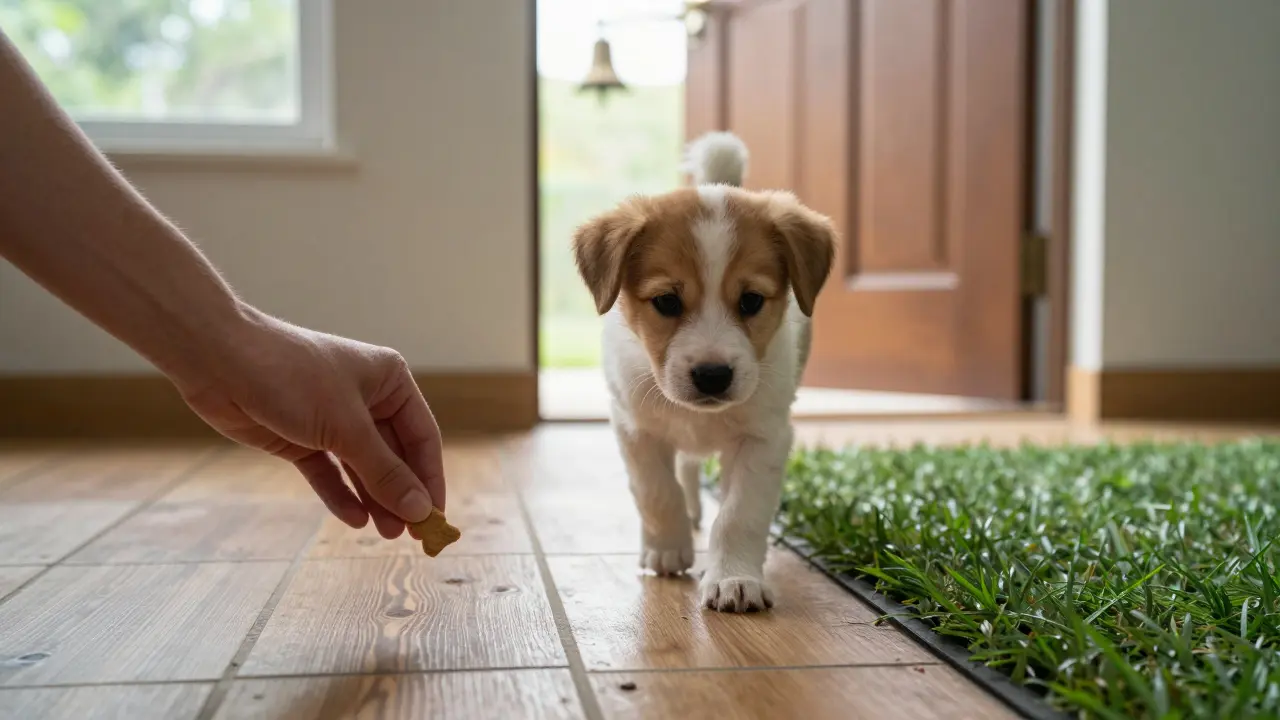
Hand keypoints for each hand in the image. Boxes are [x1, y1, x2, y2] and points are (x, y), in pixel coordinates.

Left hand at [174, 308, 445, 538]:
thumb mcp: (346, 427)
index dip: (429, 478)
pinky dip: (340, 494)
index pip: (422, 436)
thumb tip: (421, 510)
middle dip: (401, 493)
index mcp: (389, 381)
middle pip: (393, 455)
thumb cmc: (291, 378)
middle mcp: (365, 399)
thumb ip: (384, 471)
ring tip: (386, 534)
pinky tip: (354, 519)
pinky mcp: (300, 437)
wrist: (218, 360)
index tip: (436, 517)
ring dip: (374, 499)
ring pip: (362, 467)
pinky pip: (329, 472)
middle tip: (411, 535)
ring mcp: (331, 420)